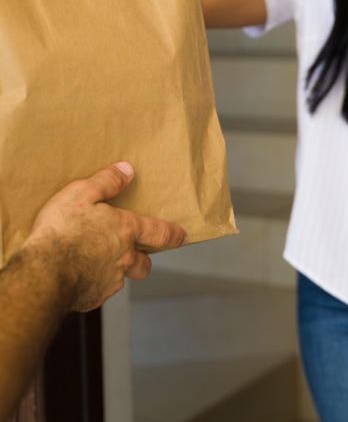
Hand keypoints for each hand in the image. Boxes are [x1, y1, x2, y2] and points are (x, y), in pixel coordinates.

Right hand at [23, 162, 186, 310]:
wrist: (43, 273)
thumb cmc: (62, 230)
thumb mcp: (82, 193)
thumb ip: (107, 181)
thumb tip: (127, 170)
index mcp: (125, 231)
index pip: (159, 233)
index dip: (173, 235)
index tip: (181, 237)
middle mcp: (124, 259)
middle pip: (144, 265)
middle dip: (143, 260)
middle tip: (134, 254)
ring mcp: (109, 281)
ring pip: (121, 279)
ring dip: (115, 272)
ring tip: (94, 262)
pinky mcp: (92, 298)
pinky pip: (98, 291)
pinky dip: (92, 284)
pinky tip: (76, 275)